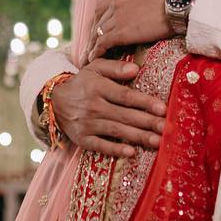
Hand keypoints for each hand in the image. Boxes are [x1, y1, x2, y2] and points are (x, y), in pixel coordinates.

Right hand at [48, 57, 166, 158]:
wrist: (54, 102)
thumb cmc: (82, 83)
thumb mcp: (95, 68)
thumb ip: (115, 67)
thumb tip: (136, 68)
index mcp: (98, 87)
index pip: (125, 96)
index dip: (145, 102)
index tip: (163, 109)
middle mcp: (93, 106)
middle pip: (125, 115)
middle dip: (147, 122)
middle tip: (166, 128)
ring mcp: (88, 124)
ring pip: (117, 131)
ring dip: (138, 137)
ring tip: (157, 142)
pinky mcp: (83, 139)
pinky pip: (101, 145)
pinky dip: (115, 149)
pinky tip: (131, 152)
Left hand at [86, 0, 174, 55]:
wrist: (180, 3)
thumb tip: (149, 1)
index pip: (102, 8)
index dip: (98, 21)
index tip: (97, 30)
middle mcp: (116, 4)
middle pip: (97, 21)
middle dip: (92, 34)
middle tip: (90, 45)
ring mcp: (117, 18)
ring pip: (97, 34)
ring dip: (92, 45)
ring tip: (88, 56)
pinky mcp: (121, 33)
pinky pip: (102, 44)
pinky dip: (96, 52)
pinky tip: (93, 59)